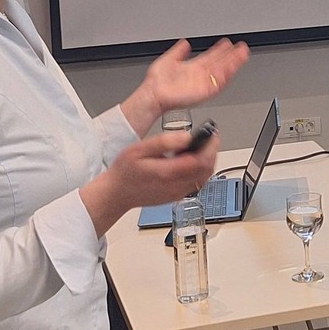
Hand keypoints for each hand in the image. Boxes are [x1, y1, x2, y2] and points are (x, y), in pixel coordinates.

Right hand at [79, 129, 220, 237]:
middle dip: (212, 151)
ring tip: (203, 146)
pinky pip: (197, 183)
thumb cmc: (124, 172)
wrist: (116, 194)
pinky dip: (201, 171)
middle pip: (207, 170)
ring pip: (204, 178)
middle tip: (210, 137)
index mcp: (168, 172)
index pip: (201, 160)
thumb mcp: (139, 149)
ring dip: (208, 161)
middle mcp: (176, 185)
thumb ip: (164, 142)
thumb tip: (186, 136)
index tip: (212, 133)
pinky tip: (193, 160)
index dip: (211, 146)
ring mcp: (178, 193)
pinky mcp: (177, 196)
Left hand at [122, 38, 249, 134]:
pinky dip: (226, 75)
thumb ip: (178, 51)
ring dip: (233, 64)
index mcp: (193, 68)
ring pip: (222, 72)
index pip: (211, 57)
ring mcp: (203, 84)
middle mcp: (200, 76)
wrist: (153, 95)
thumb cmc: (157, 82)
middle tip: (242, 48)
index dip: (220, 50)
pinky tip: (232, 67)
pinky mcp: (204, 92)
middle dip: (232, 56)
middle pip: (221, 64)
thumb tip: (184, 43)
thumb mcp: (168, 59)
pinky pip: (218, 83)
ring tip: (242, 54)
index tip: (228, 43)